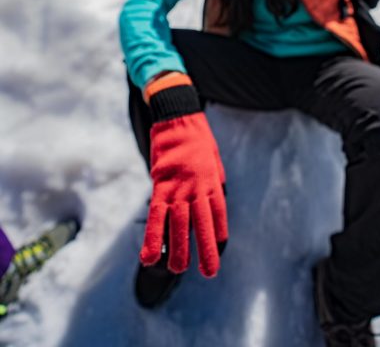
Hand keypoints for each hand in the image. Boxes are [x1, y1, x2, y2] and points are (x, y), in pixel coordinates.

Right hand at [140, 111, 227, 277]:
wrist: (178, 117)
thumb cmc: (197, 138)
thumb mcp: (214, 159)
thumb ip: (213, 180)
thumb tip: (213, 197)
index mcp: (212, 182)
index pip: (218, 213)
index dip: (219, 233)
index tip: (219, 249)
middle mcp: (197, 188)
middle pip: (201, 224)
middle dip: (204, 250)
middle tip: (208, 272)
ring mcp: (178, 188)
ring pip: (178, 225)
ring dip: (177, 249)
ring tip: (176, 269)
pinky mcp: (160, 186)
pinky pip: (156, 216)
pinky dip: (152, 237)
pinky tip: (149, 256)